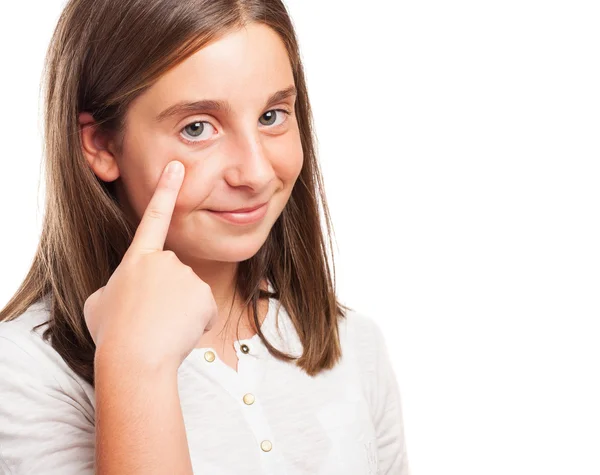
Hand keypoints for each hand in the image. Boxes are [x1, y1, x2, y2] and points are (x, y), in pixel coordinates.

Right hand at [84, 160, 216, 370]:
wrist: (134, 357)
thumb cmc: (112, 332)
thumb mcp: (99, 304)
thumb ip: (115, 289)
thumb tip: (122, 294)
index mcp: (137, 259)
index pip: (153, 218)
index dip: (165, 191)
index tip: (177, 166)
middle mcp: (165, 260)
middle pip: (174, 276)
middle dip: (168, 297)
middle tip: (150, 318)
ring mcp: (186, 275)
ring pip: (190, 296)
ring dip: (180, 313)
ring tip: (161, 328)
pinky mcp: (204, 294)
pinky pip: (204, 311)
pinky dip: (195, 324)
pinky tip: (179, 333)